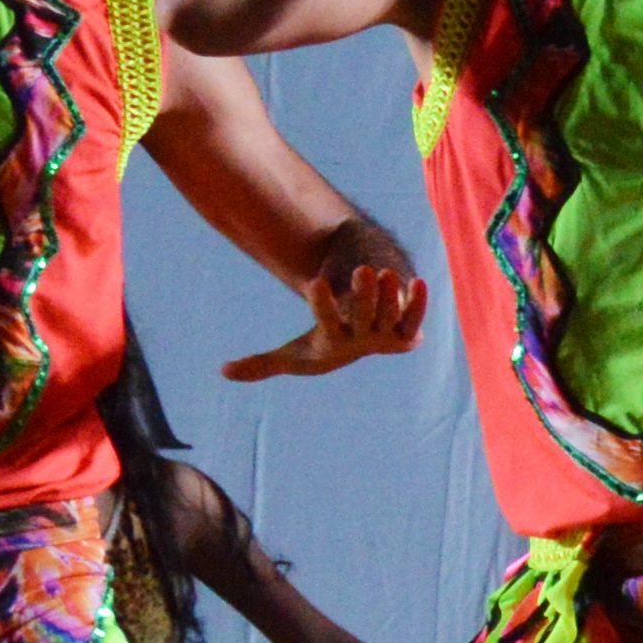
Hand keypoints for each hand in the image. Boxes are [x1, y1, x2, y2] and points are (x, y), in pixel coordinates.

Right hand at [224, 215, 427, 381]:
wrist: (364, 343)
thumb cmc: (323, 341)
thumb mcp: (293, 354)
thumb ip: (262, 364)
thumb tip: (222, 373)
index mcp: (334, 345)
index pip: (329, 326)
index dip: (324, 306)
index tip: (315, 281)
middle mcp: (363, 341)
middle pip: (366, 319)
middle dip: (366, 295)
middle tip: (362, 269)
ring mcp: (387, 333)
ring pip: (392, 314)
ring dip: (391, 294)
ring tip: (382, 270)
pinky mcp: (407, 326)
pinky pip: (416, 317)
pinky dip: (419, 302)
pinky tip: (418, 281)